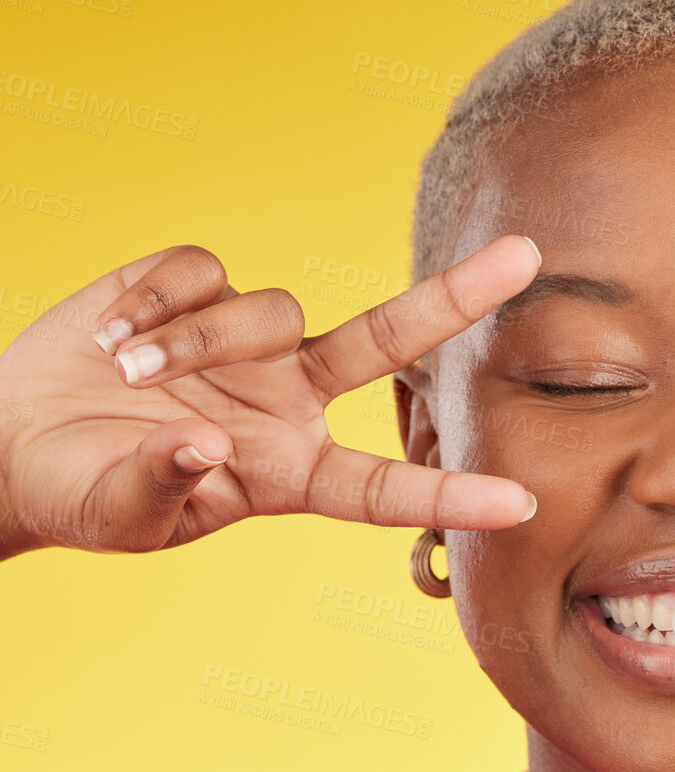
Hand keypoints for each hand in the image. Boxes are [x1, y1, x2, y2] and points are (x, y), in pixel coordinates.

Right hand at [0, 235, 541, 557]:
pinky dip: (155, 299)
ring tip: (127, 370)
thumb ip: (162, 487)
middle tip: (526, 257)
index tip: (518, 504)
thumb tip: (202, 444)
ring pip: (269, 308)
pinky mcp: (197, 289)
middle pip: (388, 342)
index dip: (447, 497)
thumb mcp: (118, 515)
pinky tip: (112, 334)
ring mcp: (249, 341)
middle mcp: (289, 399)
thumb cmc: (82, 494)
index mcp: (290, 472)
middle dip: (453, 298)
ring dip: (196, 338)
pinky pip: (202, 270)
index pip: (381, 488)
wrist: (16, 438)